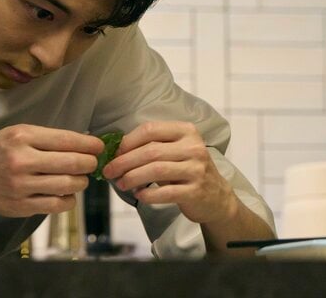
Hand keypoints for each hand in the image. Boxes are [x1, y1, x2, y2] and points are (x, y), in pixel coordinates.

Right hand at [0, 124, 102, 216]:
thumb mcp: (16, 134)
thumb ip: (45, 138)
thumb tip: (83, 143)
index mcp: (22, 137)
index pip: (66, 140)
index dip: (88, 144)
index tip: (99, 147)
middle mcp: (22, 161)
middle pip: (71, 163)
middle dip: (89, 163)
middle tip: (93, 163)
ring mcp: (21, 186)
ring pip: (68, 185)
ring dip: (81, 181)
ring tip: (80, 178)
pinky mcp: (22, 206)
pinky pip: (57, 204)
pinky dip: (69, 199)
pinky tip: (68, 193)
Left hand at [102, 121, 236, 223]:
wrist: (216, 197)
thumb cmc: (187, 170)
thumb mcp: (175, 151)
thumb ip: (152, 146)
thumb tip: (115, 150)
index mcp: (186, 131)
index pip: (150, 130)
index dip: (128, 141)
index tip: (113, 153)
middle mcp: (193, 147)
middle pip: (151, 151)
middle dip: (124, 162)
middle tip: (109, 171)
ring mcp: (197, 169)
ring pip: (156, 170)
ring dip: (132, 178)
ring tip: (121, 184)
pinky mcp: (196, 191)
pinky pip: (166, 192)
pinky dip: (148, 194)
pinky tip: (139, 195)